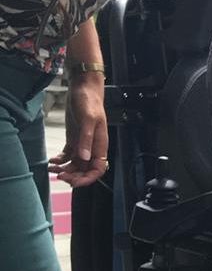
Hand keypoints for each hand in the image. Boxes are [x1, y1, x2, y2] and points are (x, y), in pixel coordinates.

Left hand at [49, 72, 107, 186]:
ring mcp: (83, 144)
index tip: (73, 181)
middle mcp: (92, 148)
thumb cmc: (89, 102)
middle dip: (74, 176)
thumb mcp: (88, 120)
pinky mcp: (74, 139)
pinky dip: (60, 160)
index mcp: (100, 146)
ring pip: (76, 165)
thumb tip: (84, 158)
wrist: (84, 89)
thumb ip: (87, 139)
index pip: (98, 170)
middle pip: (85, 170)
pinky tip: (52, 160)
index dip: (87, 179)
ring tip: (52, 169)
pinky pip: (68, 156)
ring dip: (65, 169)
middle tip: (60, 176)